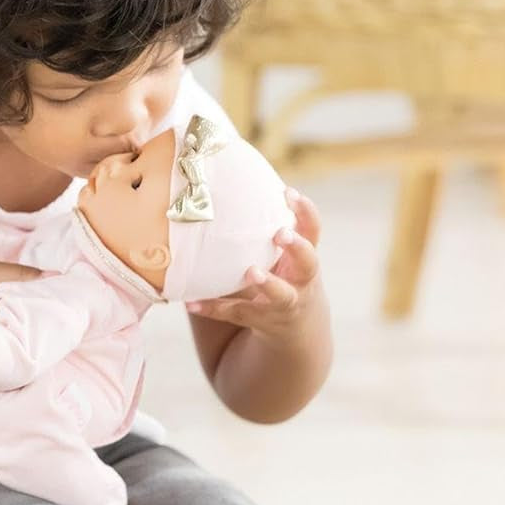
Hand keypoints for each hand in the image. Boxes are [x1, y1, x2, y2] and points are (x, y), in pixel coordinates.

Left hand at [186, 187, 322, 339]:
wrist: (295, 323)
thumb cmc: (283, 271)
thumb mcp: (285, 252)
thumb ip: (267, 225)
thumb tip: (226, 181)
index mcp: (304, 255)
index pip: (313, 230)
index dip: (305, 211)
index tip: (289, 193)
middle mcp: (301, 279)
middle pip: (308, 262)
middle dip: (297, 247)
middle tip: (280, 234)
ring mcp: (286, 302)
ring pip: (281, 295)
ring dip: (268, 283)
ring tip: (251, 272)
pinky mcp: (264, 319)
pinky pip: (238, 313)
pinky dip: (214, 308)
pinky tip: (192, 303)